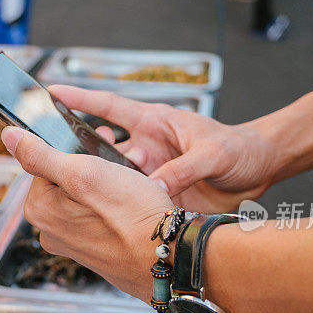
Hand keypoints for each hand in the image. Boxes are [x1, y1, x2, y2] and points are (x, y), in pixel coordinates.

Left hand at [1, 126, 174, 302]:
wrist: (168, 257)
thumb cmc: (131, 216)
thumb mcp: (83, 173)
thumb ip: (41, 154)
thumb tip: (8, 137)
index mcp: (39, 210)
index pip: (45, 163)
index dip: (74, 147)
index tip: (98, 141)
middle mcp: (52, 231)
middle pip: (66, 180)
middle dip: (93, 163)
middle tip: (120, 156)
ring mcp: (74, 243)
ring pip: (87, 196)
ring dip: (109, 179)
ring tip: (133, 176)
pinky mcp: (97, 250)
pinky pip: (101, 216)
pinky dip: (117, 202)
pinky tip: (135, 199)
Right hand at [49, 85, 276, 211]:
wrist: (260, 172)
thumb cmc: (239, 148)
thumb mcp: (212, 152)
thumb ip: (184, 168)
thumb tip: (154, 188)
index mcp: (154, 122)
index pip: (110, 107)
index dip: (80, 99)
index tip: (52, 93)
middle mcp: (146, 148)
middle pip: (103, 150)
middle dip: (82, 155)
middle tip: (61, 164)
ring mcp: (150, 174)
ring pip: (115, 181)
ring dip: (104, 188)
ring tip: (86, 197)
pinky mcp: (158, 198)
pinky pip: (133, 204)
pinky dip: (123, 210)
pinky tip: (112, 218)